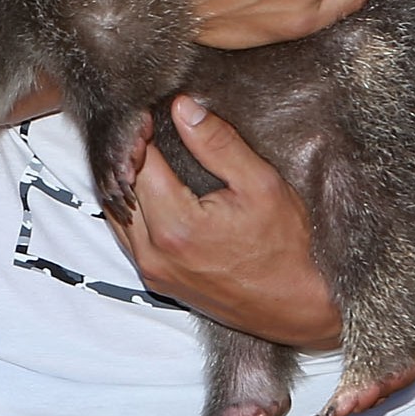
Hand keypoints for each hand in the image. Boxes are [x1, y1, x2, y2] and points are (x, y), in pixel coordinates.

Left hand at [110, 95, 341, 349]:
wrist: (297, 307)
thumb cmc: (288, 248)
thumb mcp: (261, 184)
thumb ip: (218, 144)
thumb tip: (183, 108)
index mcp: (176, 226)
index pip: (137, 164)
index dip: (140, 132)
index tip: (151, 112)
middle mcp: (154, 252)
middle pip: (119, 188)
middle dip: (129, 154)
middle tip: (146, 128)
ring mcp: (152, 270)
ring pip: (116, 214)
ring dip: (125, 182)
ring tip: (145, 154)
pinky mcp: (156, 280)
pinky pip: (126, 236)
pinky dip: (131, 209)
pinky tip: (148, 190)